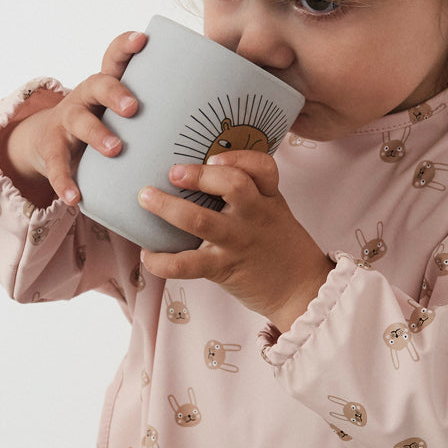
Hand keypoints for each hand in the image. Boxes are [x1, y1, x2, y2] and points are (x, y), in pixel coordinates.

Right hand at [0, 29, 147, 206]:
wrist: (50, 142)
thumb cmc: (104, 125)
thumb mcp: (123, 113)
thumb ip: (158, 110)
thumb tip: (214, 116)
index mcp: (107, 85)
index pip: (115, 57)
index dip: (126, 45)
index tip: (142, 38)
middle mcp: (86, 97)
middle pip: (98, 85)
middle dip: (116, 93)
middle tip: (133, 107)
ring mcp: (67, 121)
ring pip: (79, 122)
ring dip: (97, 134)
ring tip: (115, 148)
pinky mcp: (52, 148)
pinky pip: (57, 165)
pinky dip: (65, 181)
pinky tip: (75, 197)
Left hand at [137, 150, 332, 330]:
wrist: (301, 291)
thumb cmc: (281, 248)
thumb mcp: (276, 212)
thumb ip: (252, 193)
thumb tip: (207, 170)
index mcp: (268, 199)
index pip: (262, 167)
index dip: (238, 157)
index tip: (214, 157)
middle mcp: (254, 216)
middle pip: (232, 185)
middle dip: (199, 175)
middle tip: (173, 172)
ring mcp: (238, 242)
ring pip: (200, 219)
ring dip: (168, 207)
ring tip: (146, 198)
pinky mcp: (223, 269)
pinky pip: (187, 264)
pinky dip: (162, 261)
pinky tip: (148, 255)